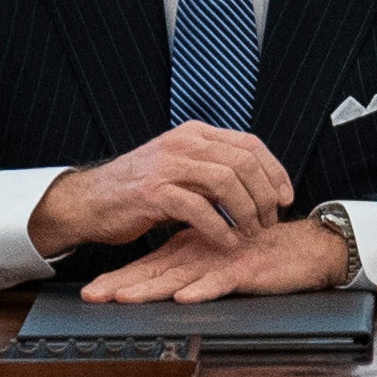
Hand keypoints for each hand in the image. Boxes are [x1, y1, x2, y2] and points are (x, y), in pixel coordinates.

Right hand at [38, 121, 290, 256]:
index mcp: (193, 134)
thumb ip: (212, 169)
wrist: (90, 201)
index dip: (274, 171)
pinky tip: (228, 242)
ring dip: (246, 213)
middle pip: (243, 163)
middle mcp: (183, 143)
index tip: (286, 197)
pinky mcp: (154, 193)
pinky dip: (220, 229)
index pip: (249, 144)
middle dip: (265, 195)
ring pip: (226, 183)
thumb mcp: (179, 167)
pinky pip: (200, 209)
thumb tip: (254, 183)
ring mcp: (168, 166)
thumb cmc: (138, 190)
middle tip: (270, 221)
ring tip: (251, 233)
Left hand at [79, 211, 359, 304]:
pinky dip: (203, 289)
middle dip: (121, 285)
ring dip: (152, 288)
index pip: (147, 265)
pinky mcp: (245, 269)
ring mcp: (220, 260)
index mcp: (189, 248)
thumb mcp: (216, 260)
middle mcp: (199, 253)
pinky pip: (221, 281)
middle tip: (93, 295)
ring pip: (180, 276)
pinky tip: (185, 297)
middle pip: (154, 271)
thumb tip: (164, 286)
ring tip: (125, 298)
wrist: (302, 247)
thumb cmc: (258, 253)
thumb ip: (190, 267)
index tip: (90, 292)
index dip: (118, 278)